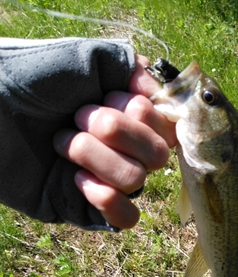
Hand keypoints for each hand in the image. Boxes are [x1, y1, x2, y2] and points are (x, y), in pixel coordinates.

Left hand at [53, 55, 176, 228]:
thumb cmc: (31, 79)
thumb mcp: (85, 57)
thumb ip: (130, 67)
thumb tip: (159, 96)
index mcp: (127, 115)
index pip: (166, 128)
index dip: (143, 115)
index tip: (106, 96)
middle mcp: (122, 149)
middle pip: (157, 157)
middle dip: (118, 133)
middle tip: (78, 117)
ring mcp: (105, 179)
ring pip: (137, 182)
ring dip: (97, 157)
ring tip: (61, 142)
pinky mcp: (85, 208)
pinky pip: (125, 219)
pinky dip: (106, 199)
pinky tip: (77, 179)